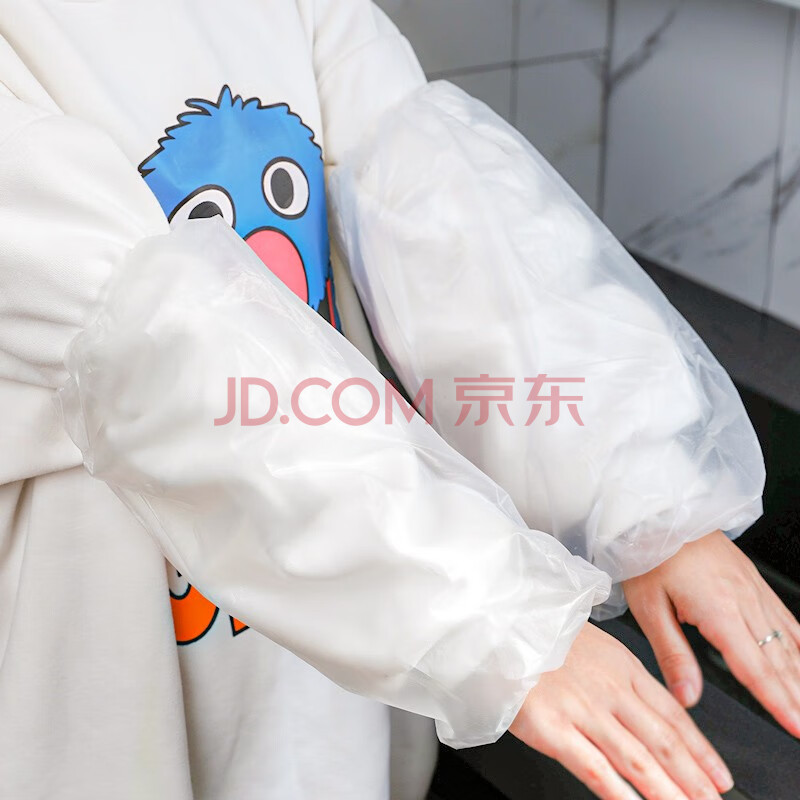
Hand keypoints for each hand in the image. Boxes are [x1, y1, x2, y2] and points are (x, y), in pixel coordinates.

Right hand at [510, 624, 733, 799]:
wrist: (498, 623)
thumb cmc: (539, 632)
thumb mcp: (592, 644)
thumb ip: (620, 675)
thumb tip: (647, 703)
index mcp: (622, 667)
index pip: (672, 714)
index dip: (700, 750)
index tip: (718, 775)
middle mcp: (609, 690)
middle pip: (662, 741)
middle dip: (694, 779)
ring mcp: (582, 710)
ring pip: (637, 759)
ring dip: (668, 792)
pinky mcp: (552, 728)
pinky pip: (593, 767)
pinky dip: (619, 793)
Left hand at [623, 530, 799, 737]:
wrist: (658, 512)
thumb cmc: (647, 555)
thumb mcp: (649, 608)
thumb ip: (672, 655)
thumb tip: (687, 697)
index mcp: (718, 610)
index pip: (754, 668)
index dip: (777, 702)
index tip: (795, 727)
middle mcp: (743, 599)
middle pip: (778, 659)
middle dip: (796, 697)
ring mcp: (751, 588)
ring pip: (786, 639)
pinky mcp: (750, 579)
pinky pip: (784, 616)